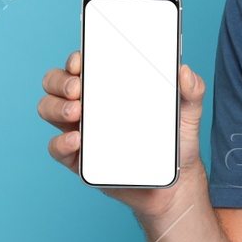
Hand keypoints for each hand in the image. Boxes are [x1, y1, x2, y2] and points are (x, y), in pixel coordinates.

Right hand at [37, 50, 206, 228]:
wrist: (175, 183)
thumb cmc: (175, 141)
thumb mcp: (188, 112)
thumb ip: (192, 90)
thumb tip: (185, 71)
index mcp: (110, 87)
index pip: (82, 65)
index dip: (76, 59)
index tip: (81, 61)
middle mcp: (89, 105)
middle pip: (56, 83)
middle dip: (60, 81)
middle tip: (78, 88)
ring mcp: (80, 130)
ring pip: (48, 109)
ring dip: (55, 106)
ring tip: (76, 111)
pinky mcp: (78, 159)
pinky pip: (56, 147)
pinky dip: (60, 141)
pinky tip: (77, 139)